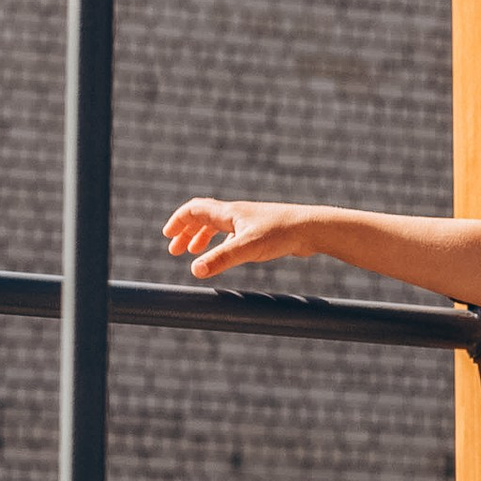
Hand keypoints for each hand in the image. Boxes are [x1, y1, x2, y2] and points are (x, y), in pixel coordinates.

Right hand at [163, 197, 308, 281]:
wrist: (312, 228)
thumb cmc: (281, 233)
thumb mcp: (247, 248)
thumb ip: (220, 259)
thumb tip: (194, 270)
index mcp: (228, 213)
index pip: (194, 211)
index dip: (178, 222)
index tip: (168, 237)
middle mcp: (236, 214)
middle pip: (203, 217)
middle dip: (186, 232)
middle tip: (175, 250)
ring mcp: (249, 221)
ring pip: (218, 225)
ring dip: (202, 237)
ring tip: (194, 253)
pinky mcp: (261, 231)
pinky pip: (233, 233)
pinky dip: (221, 242)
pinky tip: (225, 255)